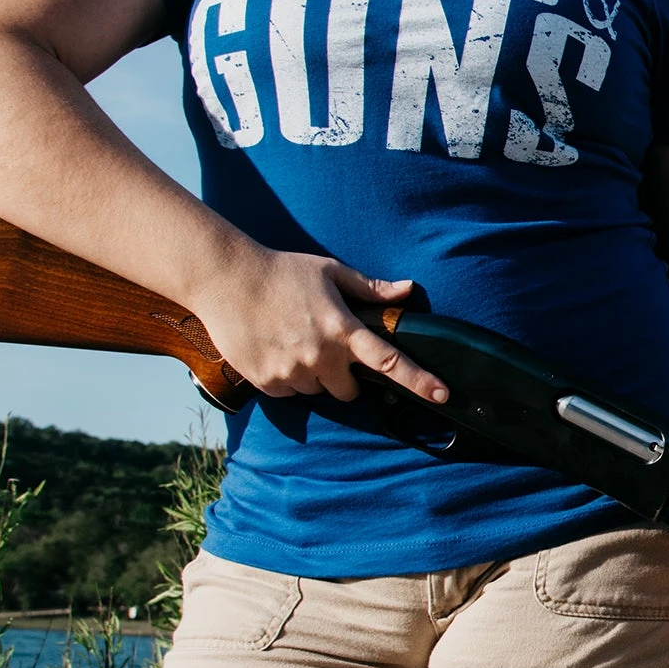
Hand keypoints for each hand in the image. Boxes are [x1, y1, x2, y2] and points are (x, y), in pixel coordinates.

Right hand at [194, 248, 448, 406]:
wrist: (225, 279)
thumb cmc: (281, 271)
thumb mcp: (329, 272)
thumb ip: (370, 289)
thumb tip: (408, 290)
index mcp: (342, 329)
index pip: (389, 362)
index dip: (420, 381)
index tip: (443, 395)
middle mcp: (320, 356)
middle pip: (349, 391)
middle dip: (344, 377)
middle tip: (326, 349)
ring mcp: (292, 372)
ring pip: (317, 391)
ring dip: (313, 374)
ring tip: (292, 340)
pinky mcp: (267, 382)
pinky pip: (289, 392)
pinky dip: (286, 378)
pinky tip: (274, 348)